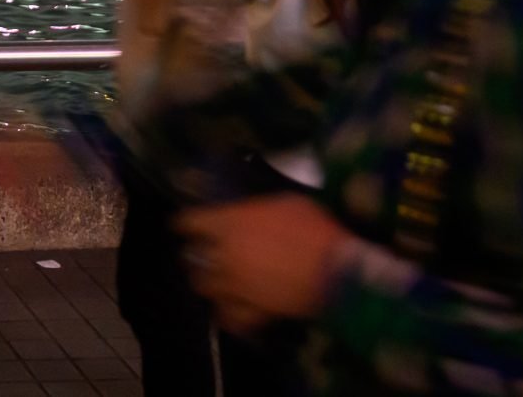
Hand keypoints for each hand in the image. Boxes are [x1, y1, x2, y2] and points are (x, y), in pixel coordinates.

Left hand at [177, 195, 355, 326]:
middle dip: (196, 255)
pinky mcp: (253, 312)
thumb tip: (252, 213)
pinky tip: (232, 311)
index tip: (186, 225)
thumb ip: (258, 209)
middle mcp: (223, 255)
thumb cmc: (313, 228)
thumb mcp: (285, 203)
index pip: (189, 222)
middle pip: (192, 258)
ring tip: (217, 281)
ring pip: (205, 288)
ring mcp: (236, 286)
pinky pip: (230, 319)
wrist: (337, 269)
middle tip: (205, 253)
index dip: (186, 223)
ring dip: (209, 283)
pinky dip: (228, 316)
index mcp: (227, 223)